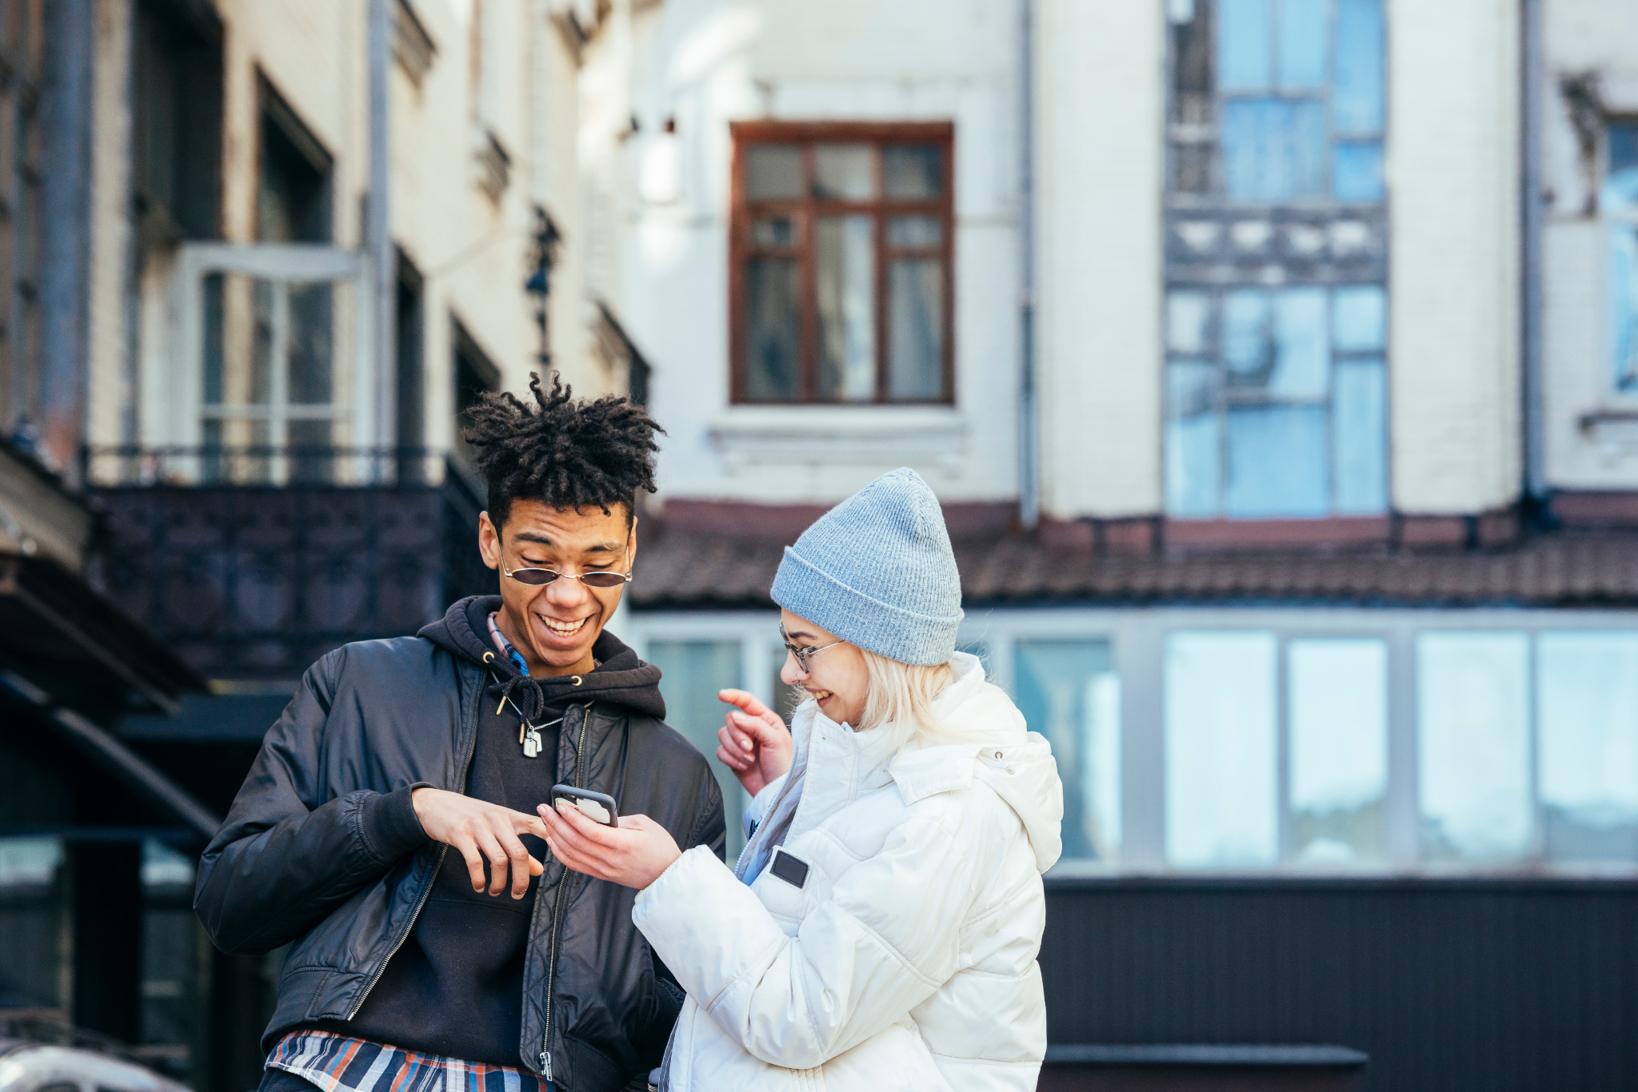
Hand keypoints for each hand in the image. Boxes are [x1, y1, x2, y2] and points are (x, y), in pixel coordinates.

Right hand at [411, 787, 548, 898]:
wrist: (436, 804)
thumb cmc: (471, 817)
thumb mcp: (497, 827)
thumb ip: (518, 847)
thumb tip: (540, 870)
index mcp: (509, 816)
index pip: (537, 824)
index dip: (551, 838)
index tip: (560, 854)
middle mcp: (497, 820)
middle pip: (519, 853)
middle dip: (522, 878)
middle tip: (518, 894)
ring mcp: (478, 826)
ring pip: (499, 860)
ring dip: (499, 882)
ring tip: (495, 891)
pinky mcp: (460, 834)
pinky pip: (475, 861)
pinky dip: (479, 879)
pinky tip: (479, 886)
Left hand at [539, 803, 681, 889]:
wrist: (666, 875)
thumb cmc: (659, 846)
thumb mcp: (645, 824)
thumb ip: (619, 820)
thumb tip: (594, 815)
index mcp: (625, 844)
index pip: (592, 832)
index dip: (574, 818)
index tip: (562, 805)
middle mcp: (611, 860)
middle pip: (576, 842)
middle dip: (557, 823)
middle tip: (545, 808)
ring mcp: (604, 870)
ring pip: (572, 854)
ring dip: (555, 836)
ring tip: (546, 820)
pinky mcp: (601, 875)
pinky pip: (575, 865)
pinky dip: (560, 853)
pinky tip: (553, 840)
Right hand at [715, 689, 792, 796]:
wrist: (777, 790)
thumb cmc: (784, 764)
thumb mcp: (776, 740)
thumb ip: (756, 725)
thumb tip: (735, 716)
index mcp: (766, 719)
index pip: (747, 701)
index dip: (733, 696)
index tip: (721, 695)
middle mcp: (752, 728)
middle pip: (731, 719)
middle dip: (738, 735)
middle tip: (749, 748)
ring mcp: (741, 742)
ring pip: (722, 735)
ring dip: (735, 749)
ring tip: (750, 760)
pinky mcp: (732, 756)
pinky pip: (720, 751)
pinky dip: (730, 759)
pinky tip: (743, 766)